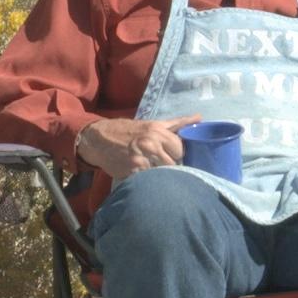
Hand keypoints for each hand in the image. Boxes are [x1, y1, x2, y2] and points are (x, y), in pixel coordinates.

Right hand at [76, 115, 200, 180]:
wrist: (98, 139)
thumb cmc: (129, 131)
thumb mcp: (153, 124)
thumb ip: (178, 123)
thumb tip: (199, 117)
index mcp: (157, 131)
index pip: (180, 149)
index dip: (177, 154)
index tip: (171, 155)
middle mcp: (150, 144)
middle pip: (174, 163)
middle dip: (170, 165)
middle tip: (162, 164)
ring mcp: (140, 159)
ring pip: (162, 173)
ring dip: (160, 174)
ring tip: (153, 170)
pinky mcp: (131, 172)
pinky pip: (148, 180)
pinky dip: (147, 179)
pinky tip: (142, 175)